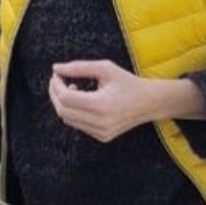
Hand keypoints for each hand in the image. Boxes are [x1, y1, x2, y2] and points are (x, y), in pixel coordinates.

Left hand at [47, 59, 167, 142]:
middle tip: (58, 80)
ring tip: (73, 88)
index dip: (56, 85)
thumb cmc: (127, 82)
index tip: (57, 74)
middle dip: (55, 94)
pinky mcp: (102, 137)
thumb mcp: (105, 68)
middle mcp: (101, 122)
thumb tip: (55, 68)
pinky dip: (74, 112)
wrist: (150, 102)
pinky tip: (83, 101)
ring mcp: (102, 133)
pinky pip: (78, 125)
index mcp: (102, 105)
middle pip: (62, 111)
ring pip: (68, 119)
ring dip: (63, 103)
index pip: (65, 98)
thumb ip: (78, 67)